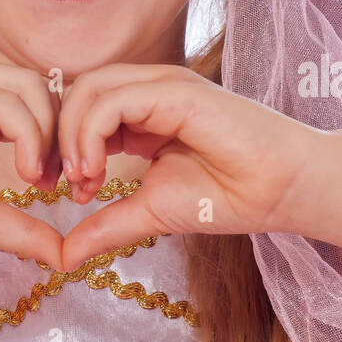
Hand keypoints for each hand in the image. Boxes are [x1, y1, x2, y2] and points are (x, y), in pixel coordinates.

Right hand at [0, 65, 64, 267]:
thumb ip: (19, 227)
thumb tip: (66, 254)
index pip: (40, 100)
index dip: (62, 138)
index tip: (65, 185)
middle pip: (42, 86)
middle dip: (64, 131)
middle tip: (63, 180)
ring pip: (29, 86)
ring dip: (48, 133)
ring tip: (39, 179)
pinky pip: (1, 101)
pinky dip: (27, 134)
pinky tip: (26, 173)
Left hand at [56, 63, 322, 269]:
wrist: (283, 191)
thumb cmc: (230, 196)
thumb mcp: (153, 212)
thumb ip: (107, 225)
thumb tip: (64, 256)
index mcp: (143, 110)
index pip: (82, 106)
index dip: (63, 144)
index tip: (66, 191)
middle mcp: (150, 89)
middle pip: (79, 90)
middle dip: (58, 136)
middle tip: (63, 184)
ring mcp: (163, 85)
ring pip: (91, 88)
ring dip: (72, 134)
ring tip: (81, 179)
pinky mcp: (176, 91)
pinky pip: (114, 100)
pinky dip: (91, 134)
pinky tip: (95, 171)